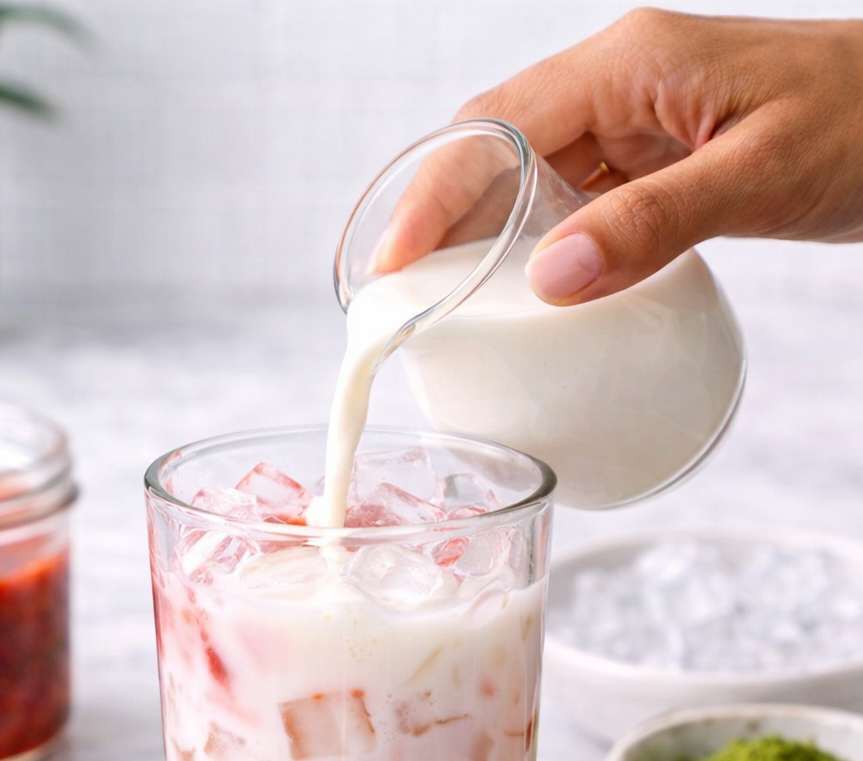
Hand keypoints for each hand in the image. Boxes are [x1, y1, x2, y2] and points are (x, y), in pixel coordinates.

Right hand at [377, 9, 862, 301]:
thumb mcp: (757, 177)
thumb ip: (652, 224)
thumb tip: (549, 280)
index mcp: (627, 66)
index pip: (493, 127)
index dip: (431, 198)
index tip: (390, 268)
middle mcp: (619, 83)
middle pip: (494, 148)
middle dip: (441, 221)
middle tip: (405, 303)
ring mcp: (638, 119)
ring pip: (530, 176)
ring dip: (487, 237)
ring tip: (448, 308)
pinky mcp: (660, 156)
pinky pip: (577, 198)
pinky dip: (542, 245)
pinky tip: (532, 293)